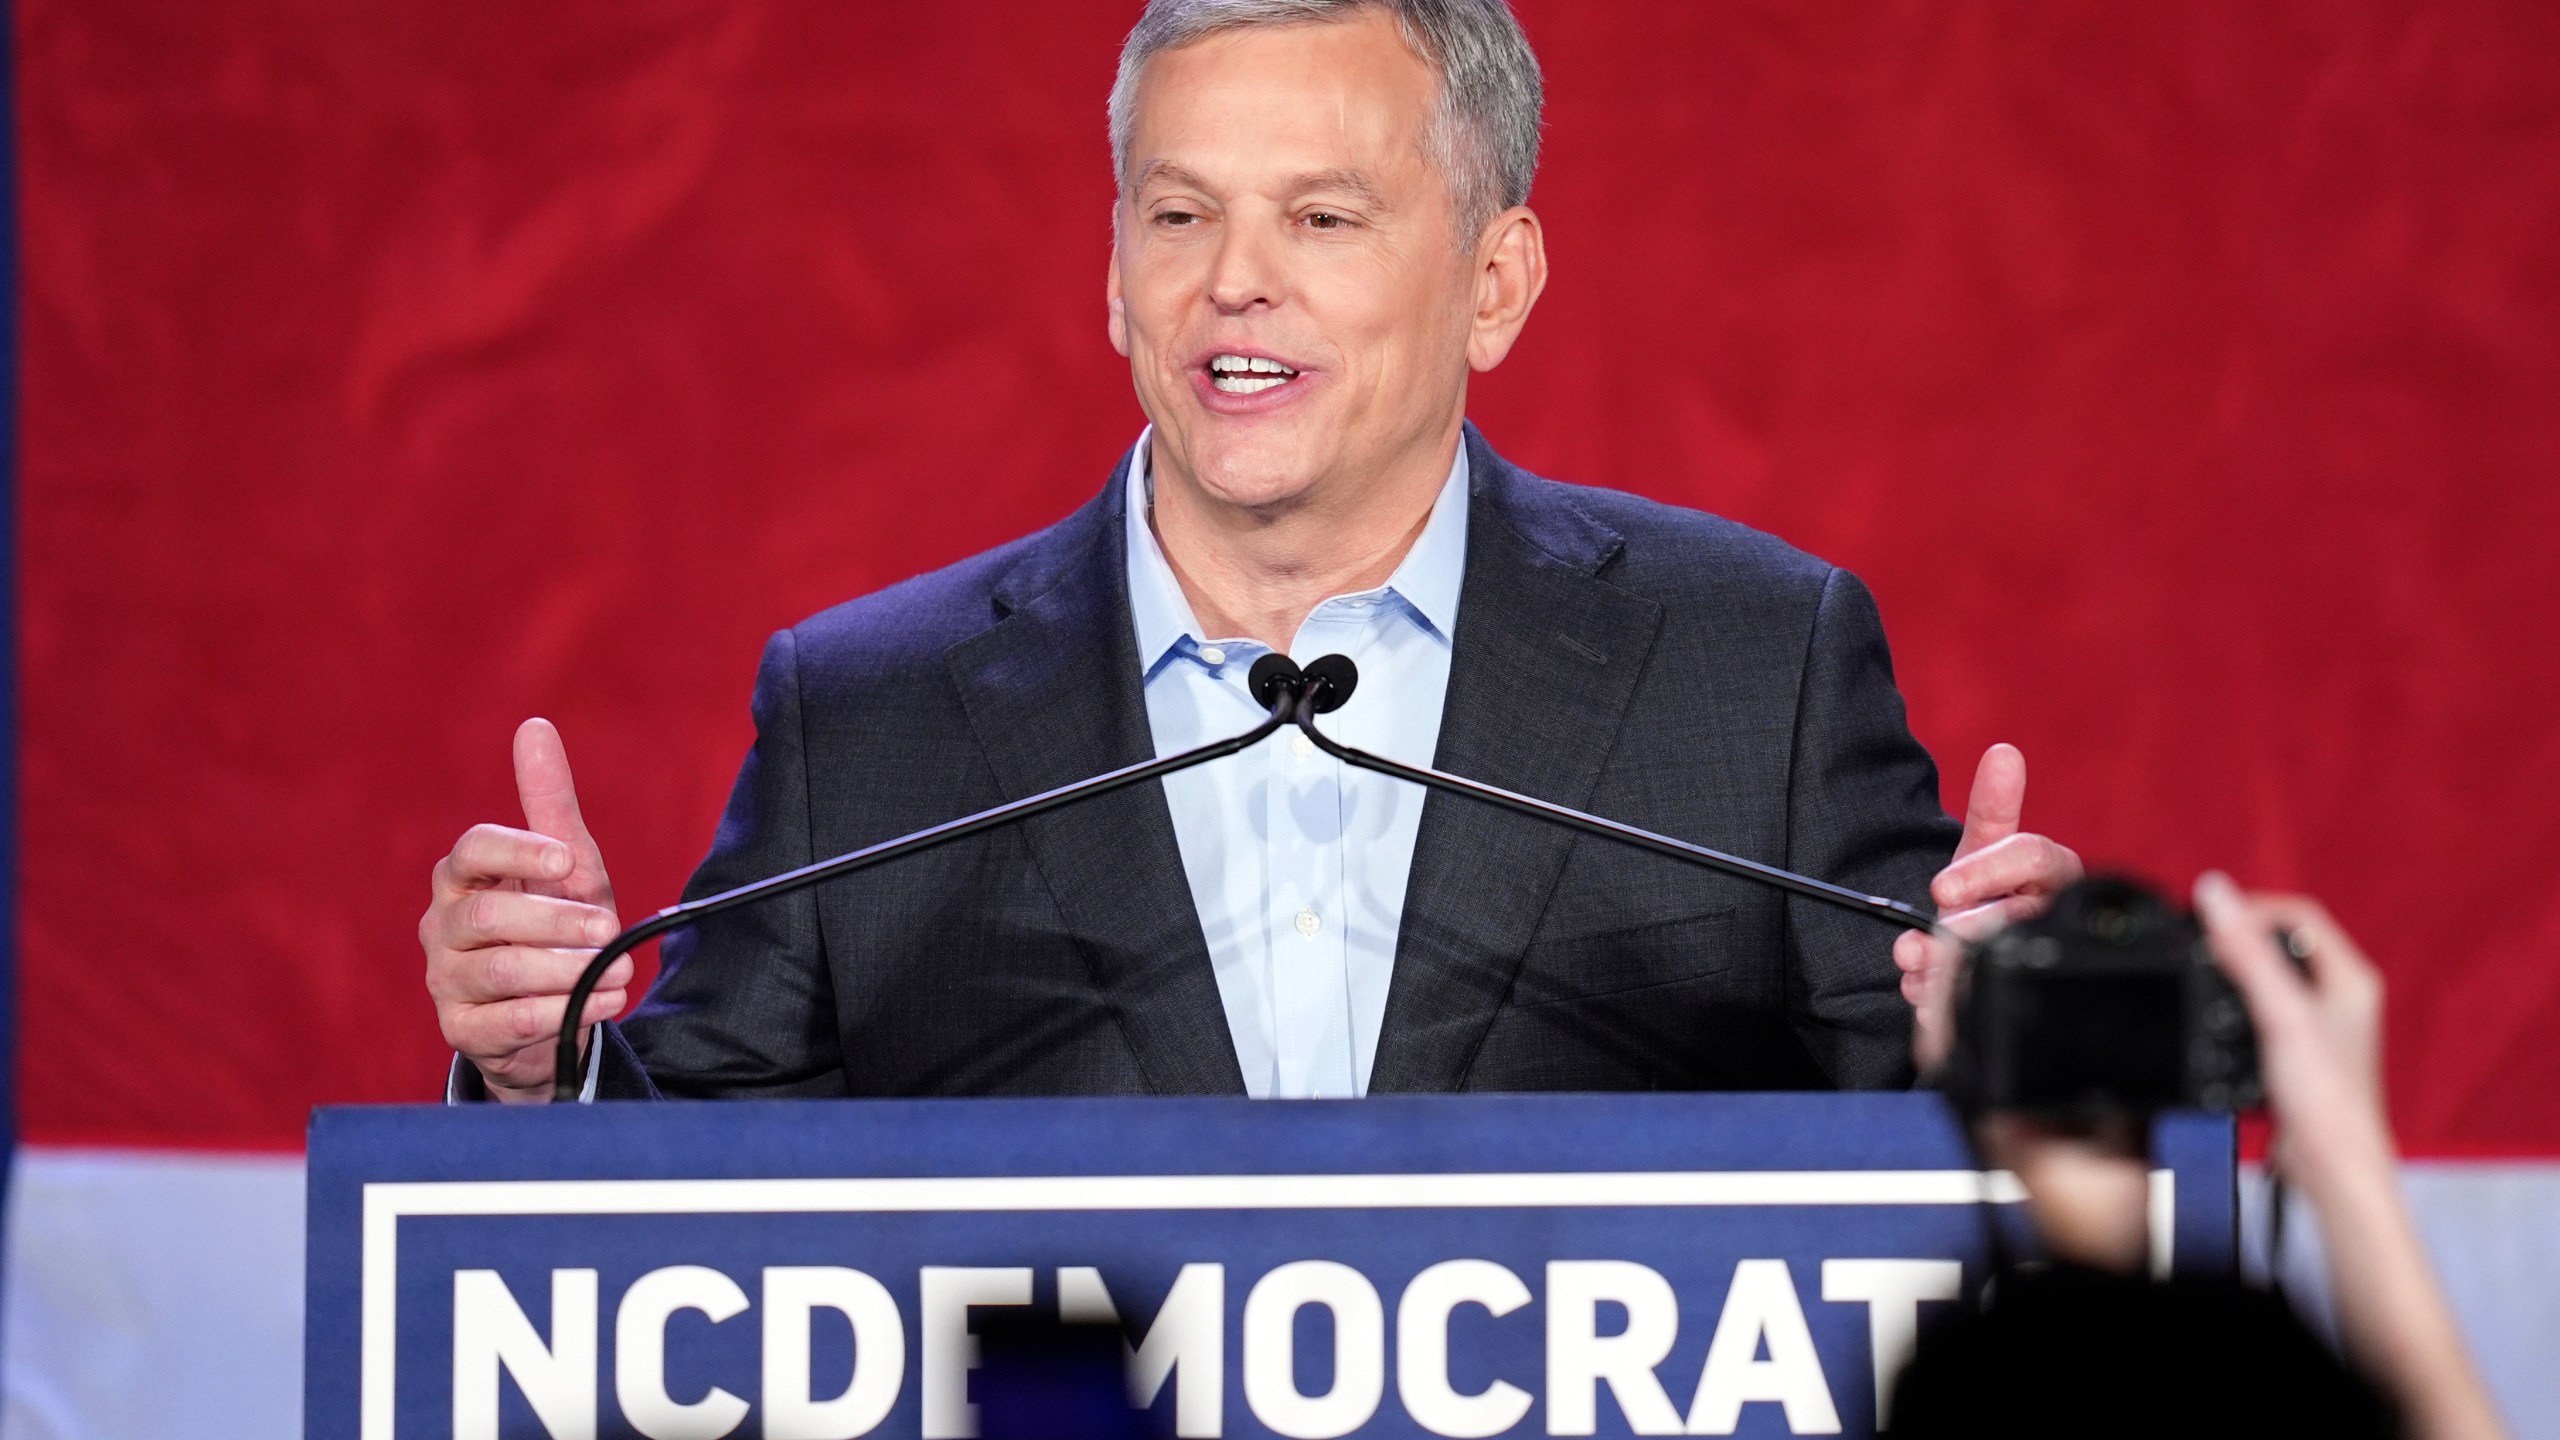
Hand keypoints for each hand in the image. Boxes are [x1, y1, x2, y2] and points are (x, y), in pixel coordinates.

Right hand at [420, 718, 628, 1102]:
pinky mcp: (462, 1030)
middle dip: (557, 921)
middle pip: (489, 918)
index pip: (472, 851)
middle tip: (609, 926)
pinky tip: (605, 1001)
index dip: (518, 852)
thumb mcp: (564, 863)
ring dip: (569, 970)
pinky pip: (507, 1021)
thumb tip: (534, 727)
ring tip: (619, 971)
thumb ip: (549, 802)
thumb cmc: (556, 924)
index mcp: (462, 878)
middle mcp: (443, 926)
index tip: (567, 858)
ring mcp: (446, 980)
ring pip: (502, 971)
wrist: (554, 1009)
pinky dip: (563, 1010)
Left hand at [1897, 743, 2082, 1069]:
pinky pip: (1982, 1007)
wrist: (1977, 955)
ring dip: (1946, 969)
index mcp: (2055, 873)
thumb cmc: (1990, 894)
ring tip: (1913, 964)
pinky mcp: (2019, 1003)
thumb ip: (1993, 808)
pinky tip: (1919, 993)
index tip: (1940, 888)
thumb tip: (2004, 753)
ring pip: (1999, 969)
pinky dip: (1942, 1003)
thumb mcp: (1985, 850)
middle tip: (1929, 938)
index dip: (1987, 871)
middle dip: (1966, 929)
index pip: (2034, 860)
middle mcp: (2054, 917)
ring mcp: (2039, 963)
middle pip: (2017, 921)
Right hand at [2192, 872, 2391, 1196]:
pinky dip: (2235, 1010)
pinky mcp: (2299, 1055)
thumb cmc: (2324, 1097)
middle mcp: (2341, 998)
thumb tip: (2216, 895)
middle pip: (2282, 944)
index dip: (2251, 910)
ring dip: (2235, 976)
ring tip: (2205, 982)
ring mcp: (2320, 1027)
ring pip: (2270, 980)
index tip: (2210, 921)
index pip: (2298, 914)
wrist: (2330, 1165)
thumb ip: (2246, 952)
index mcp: (2350, 978)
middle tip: (2200, 948)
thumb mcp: (2278, 1012)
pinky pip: (2261, 1014)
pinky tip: (2216, 1024)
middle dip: (2239, 941)